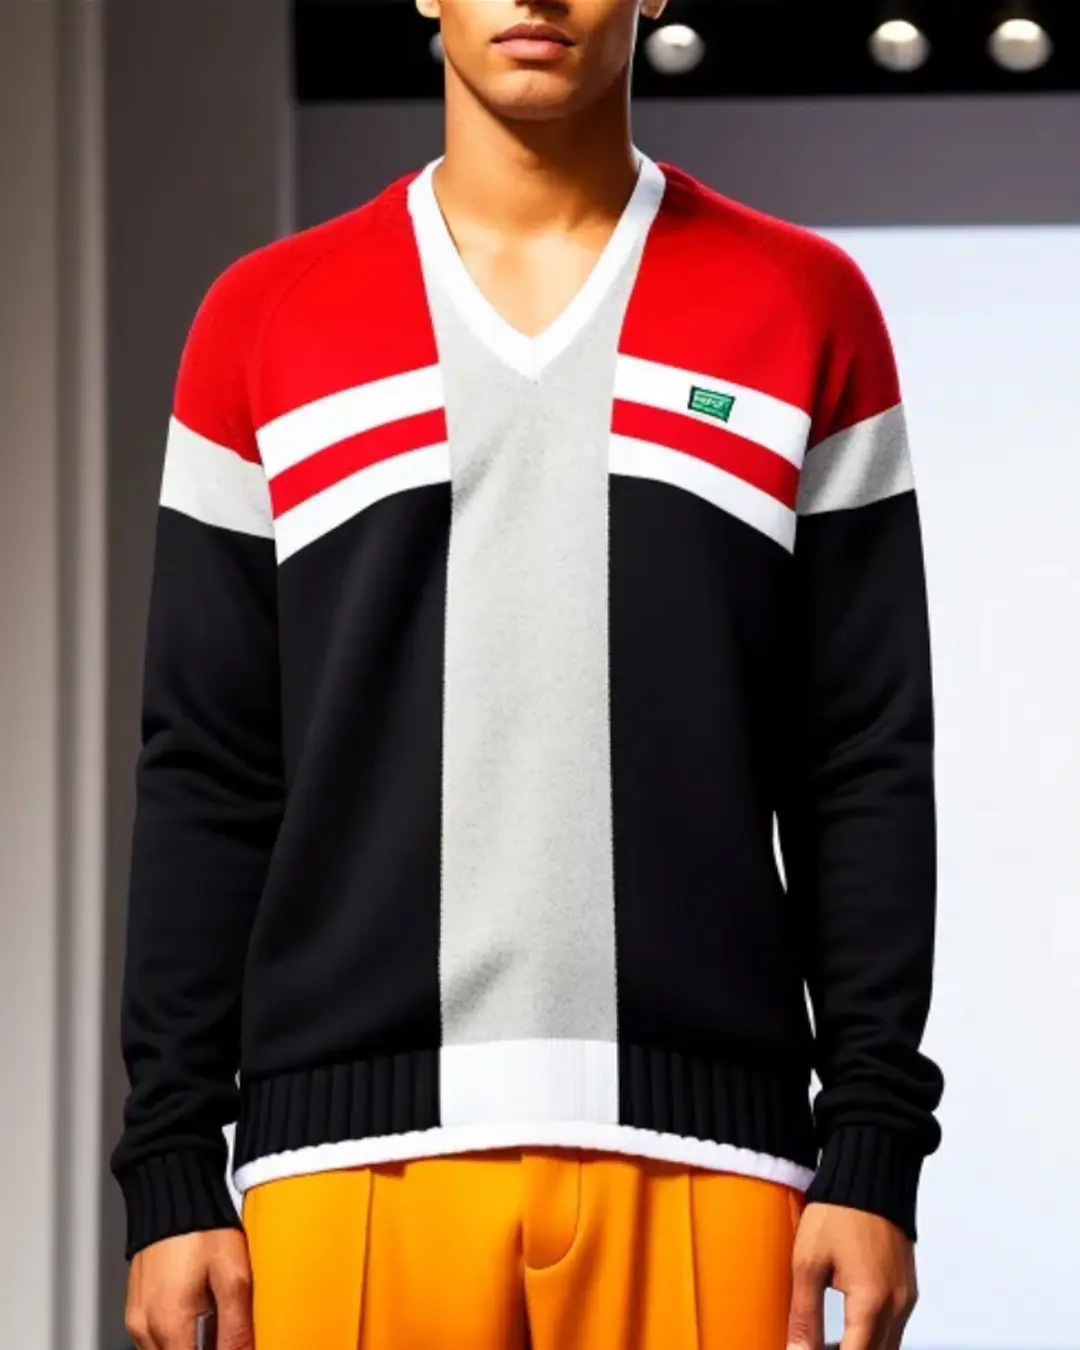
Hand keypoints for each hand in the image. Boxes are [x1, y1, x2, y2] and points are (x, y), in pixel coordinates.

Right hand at [125, 1228, 253, 1349]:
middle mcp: (146, 1327)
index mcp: (170, 1324)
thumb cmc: (201, 1227)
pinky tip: (197, 1308)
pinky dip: (178, 1332)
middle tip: (224, 1327)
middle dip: (204, 1349)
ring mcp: (137, 1317)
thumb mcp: (233, 1276)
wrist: (173, 1193)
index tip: (232, 1345)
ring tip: (213, 1314)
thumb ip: (237, 1327)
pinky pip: (156, 1336)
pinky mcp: (136, 1306)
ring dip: (190, 1343)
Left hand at [786, 1202, 917, 1349]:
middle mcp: (897, 1306)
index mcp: (872, 1303)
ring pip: (887, 1347)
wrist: (869, 1174)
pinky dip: (872, 1337)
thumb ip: (804, 1315)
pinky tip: (847, 1330)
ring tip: (825, 1344)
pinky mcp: (907, 1288)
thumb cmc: (837, 1211)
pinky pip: (893, 1328)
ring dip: (861, 1349)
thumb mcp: (808, 1261)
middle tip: (814, 1347)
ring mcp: (906, 1297)